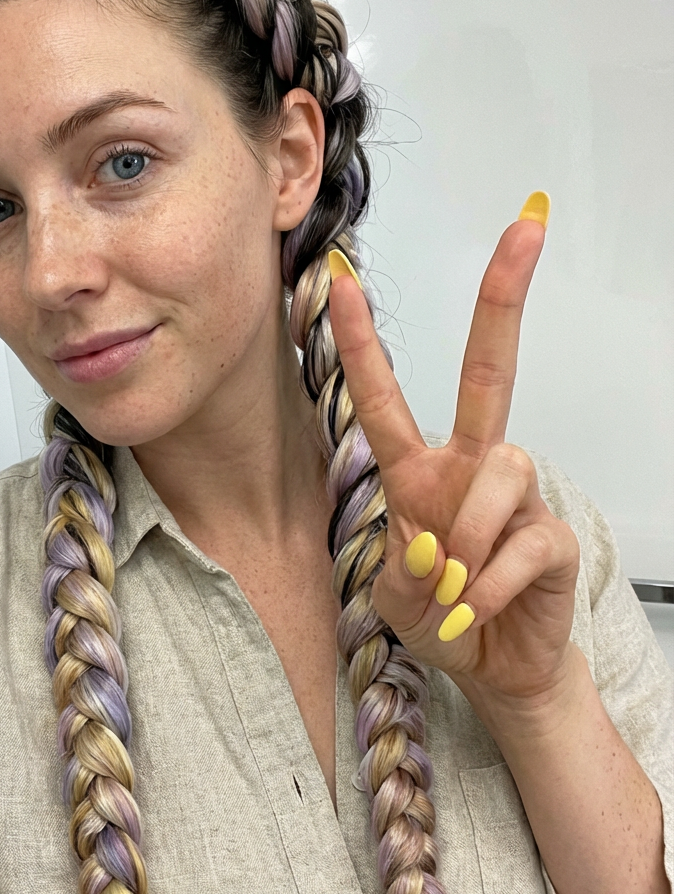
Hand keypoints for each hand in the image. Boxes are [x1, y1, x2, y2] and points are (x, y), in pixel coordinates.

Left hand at [328, 202, 579, 703]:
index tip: (339, 281)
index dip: (361, 342)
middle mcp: (469, 466)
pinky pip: (522, 542)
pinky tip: (476, 610)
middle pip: (487, 368)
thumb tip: (437, 548)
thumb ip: (402, 567)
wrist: (493, 667)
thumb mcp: (394, 595)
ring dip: (467, 536)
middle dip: (502, 298)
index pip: (384, 397)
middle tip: (526, 226)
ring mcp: (516, 496)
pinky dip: (488, 587)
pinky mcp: (553, 536)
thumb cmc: (440, 615)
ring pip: (502, 466)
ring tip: (454, 587)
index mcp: (418, 471)